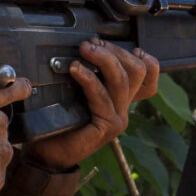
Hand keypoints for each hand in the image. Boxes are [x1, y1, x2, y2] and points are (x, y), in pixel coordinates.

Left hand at [22, 40, 161, 171]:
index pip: (148, 73)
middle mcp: (124, 106)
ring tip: (84, 50)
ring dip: (103, 59)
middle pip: (138, 70)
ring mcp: (118, 118)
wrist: (47, 152)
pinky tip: (75, 69)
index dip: (138, 54)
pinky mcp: (107, 127)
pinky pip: (102, 97)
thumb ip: (88, 71)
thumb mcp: (76, 88)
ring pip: (122, 80)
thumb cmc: (58, 119)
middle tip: (90, 44)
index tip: (110, 42)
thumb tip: (86, 43)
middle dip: (115, 50)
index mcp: (122, 96)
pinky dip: (89, 79)